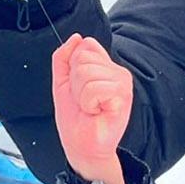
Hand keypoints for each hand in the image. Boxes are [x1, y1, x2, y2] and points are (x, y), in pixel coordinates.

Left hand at [52, 34, 130, 183]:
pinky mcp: (123, 96)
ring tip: (89, 107)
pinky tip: (96, 111)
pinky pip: (95, 88)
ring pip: (87, 73)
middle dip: (75, 83)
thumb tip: (76, 38)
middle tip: (83, 101)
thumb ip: (64, 58)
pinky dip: (88, 103)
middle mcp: (117, 72)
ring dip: (81, 95)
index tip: (78, 87)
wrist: (81, 146)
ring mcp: (122, 83)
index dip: (73, 67)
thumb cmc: (75, 118)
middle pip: (84, 58)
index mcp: (105, 66)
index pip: (86, 45)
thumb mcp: (62, 82)